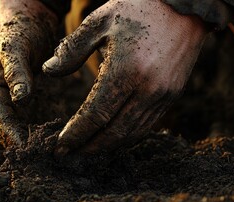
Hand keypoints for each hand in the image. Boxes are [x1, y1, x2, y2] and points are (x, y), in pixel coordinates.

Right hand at [0, 0, 57, 146]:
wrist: (24, 18)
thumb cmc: (15, 29)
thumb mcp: (13, 46)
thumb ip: (15, 72)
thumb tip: (20, 99)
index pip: (1, 121)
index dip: (15, 138)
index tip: (32, 153)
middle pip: (8, 132)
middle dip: (25, 147)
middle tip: (46, 163)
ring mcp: (10, 102)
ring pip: (19, 130)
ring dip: (33, 143)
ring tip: (52, 158)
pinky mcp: (24, 101)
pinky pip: (30, 122)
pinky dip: (40, 132)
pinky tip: (56, 140)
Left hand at [43, 0, 206, 154]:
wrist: (185, 4)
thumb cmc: (137, 9)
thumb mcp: (99, 21)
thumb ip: (72, 48)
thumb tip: (47, 70)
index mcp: (126, 70)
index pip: (95, 115)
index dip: (76, 134)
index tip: (60, 146)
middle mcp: (148, 89)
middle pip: (115, 133)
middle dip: (90, 147)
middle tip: (70, 155)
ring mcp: (164, 95)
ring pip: (133, 134)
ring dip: (108, 146)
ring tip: (87, 150)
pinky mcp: (173, 94)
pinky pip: (148, 125)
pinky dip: (127, 136)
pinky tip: (112, 136)